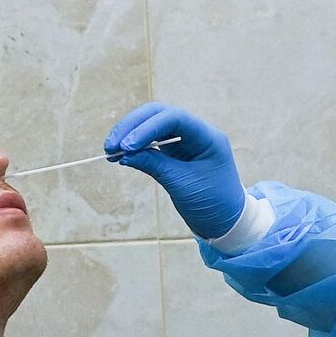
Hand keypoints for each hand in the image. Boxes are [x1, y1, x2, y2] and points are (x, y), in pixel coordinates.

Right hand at [105, 103, 245, 238]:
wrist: (226, 221)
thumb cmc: (213, 204)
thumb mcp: (182, 185)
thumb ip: (155, 165)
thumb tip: (125, 154)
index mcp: (207, 137)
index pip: (174, 118)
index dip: (147, 128)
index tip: (126, 147)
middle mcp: (196, 132)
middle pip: (159, 115)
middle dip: (133, 127)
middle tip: (110, 146)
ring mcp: (185, 140)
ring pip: (152, 125)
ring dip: (130, 134)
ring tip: (110, 151)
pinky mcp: (175, 151)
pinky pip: (152, 140)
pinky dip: (135, 146)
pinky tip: (120, 155)